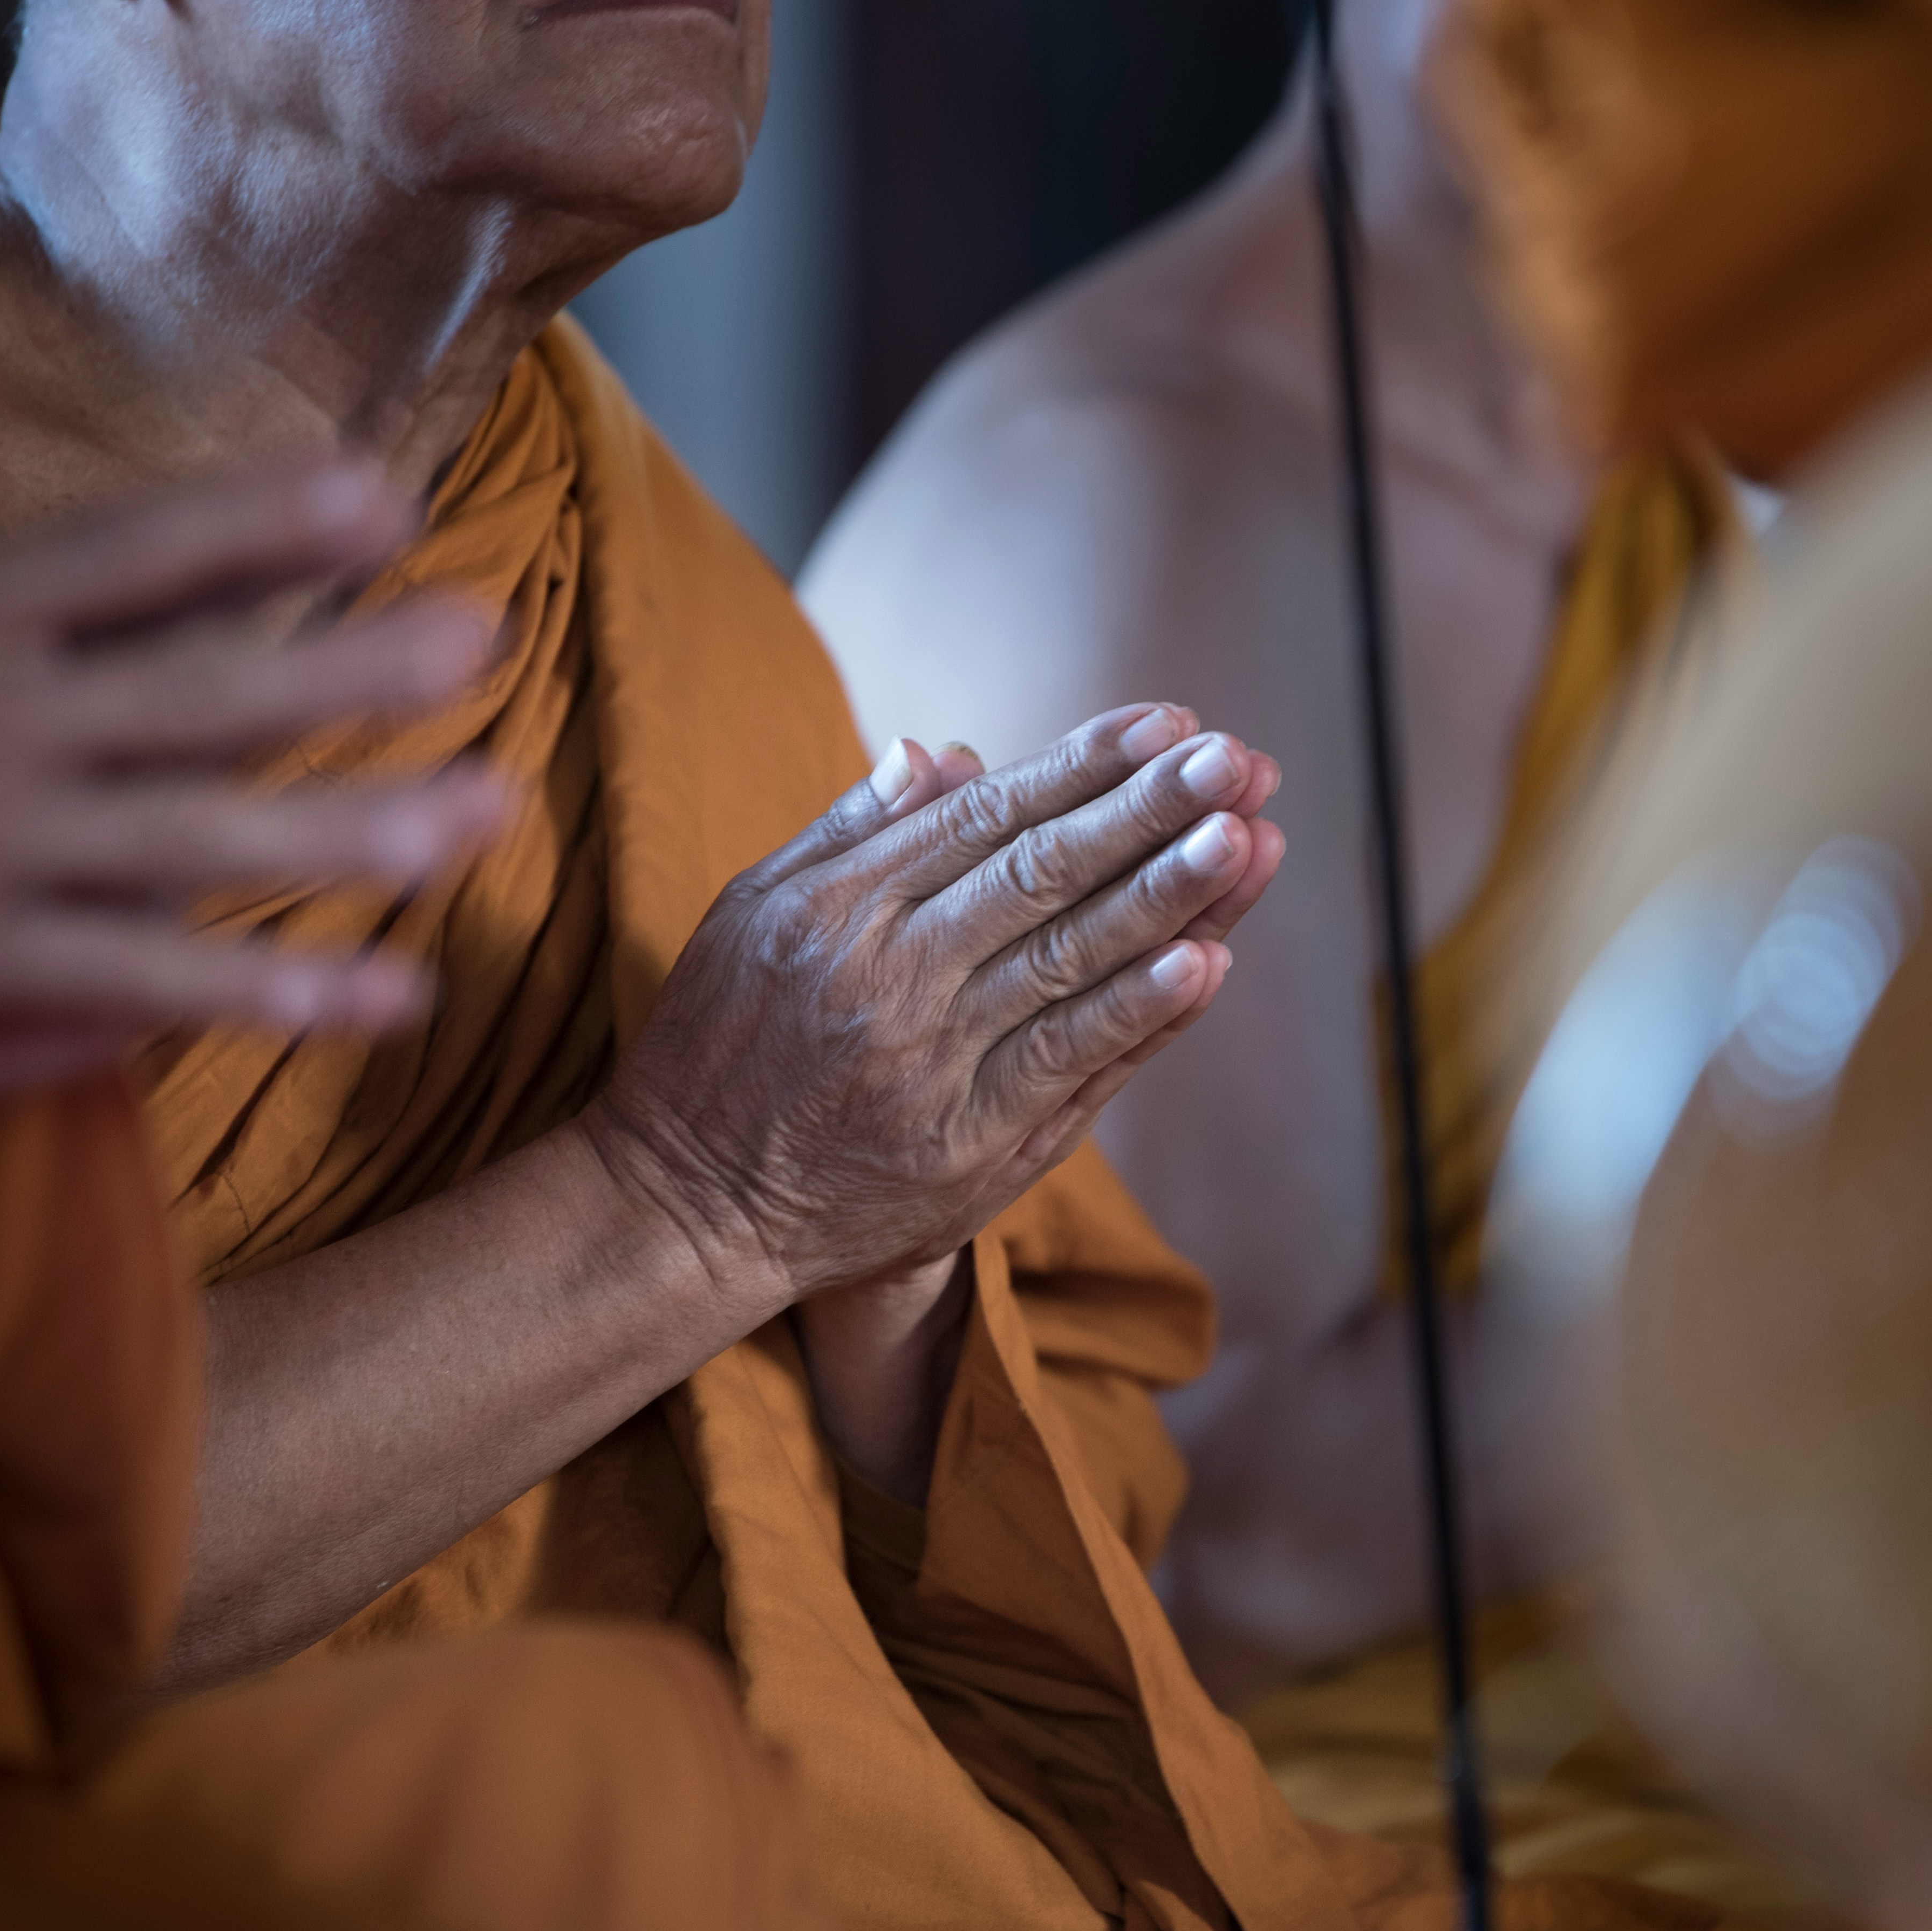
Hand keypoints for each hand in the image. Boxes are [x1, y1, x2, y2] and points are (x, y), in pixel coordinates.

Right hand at [0, 332, 506, 1083]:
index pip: (135, 558)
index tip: (381, 494)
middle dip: (357, 668)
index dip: (264, 524)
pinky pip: (156, 984)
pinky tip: (385, 995)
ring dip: (361, 831)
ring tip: (484, 814)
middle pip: (209, 694)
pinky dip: (276, 996)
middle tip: (489, 636)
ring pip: (211, 842)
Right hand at [590, 703, 1284, 1311]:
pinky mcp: (966, 1148)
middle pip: (1039, 876)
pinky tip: (1205, 964)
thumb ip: (850, 832)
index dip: (1083, 766)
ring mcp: (933, 1065)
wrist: (685, 1207)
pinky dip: (1138, 1017)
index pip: (986, 817)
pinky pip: (1066, 1068)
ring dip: (1165, 899)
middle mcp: (890, 976)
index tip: (1169, 723)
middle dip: (1146, 812)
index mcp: (841, 907)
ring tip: (1246, 839)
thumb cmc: (722, 1043)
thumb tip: (940, 750)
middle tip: (1235, 760)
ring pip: (1067, 965)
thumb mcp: (754, 912)